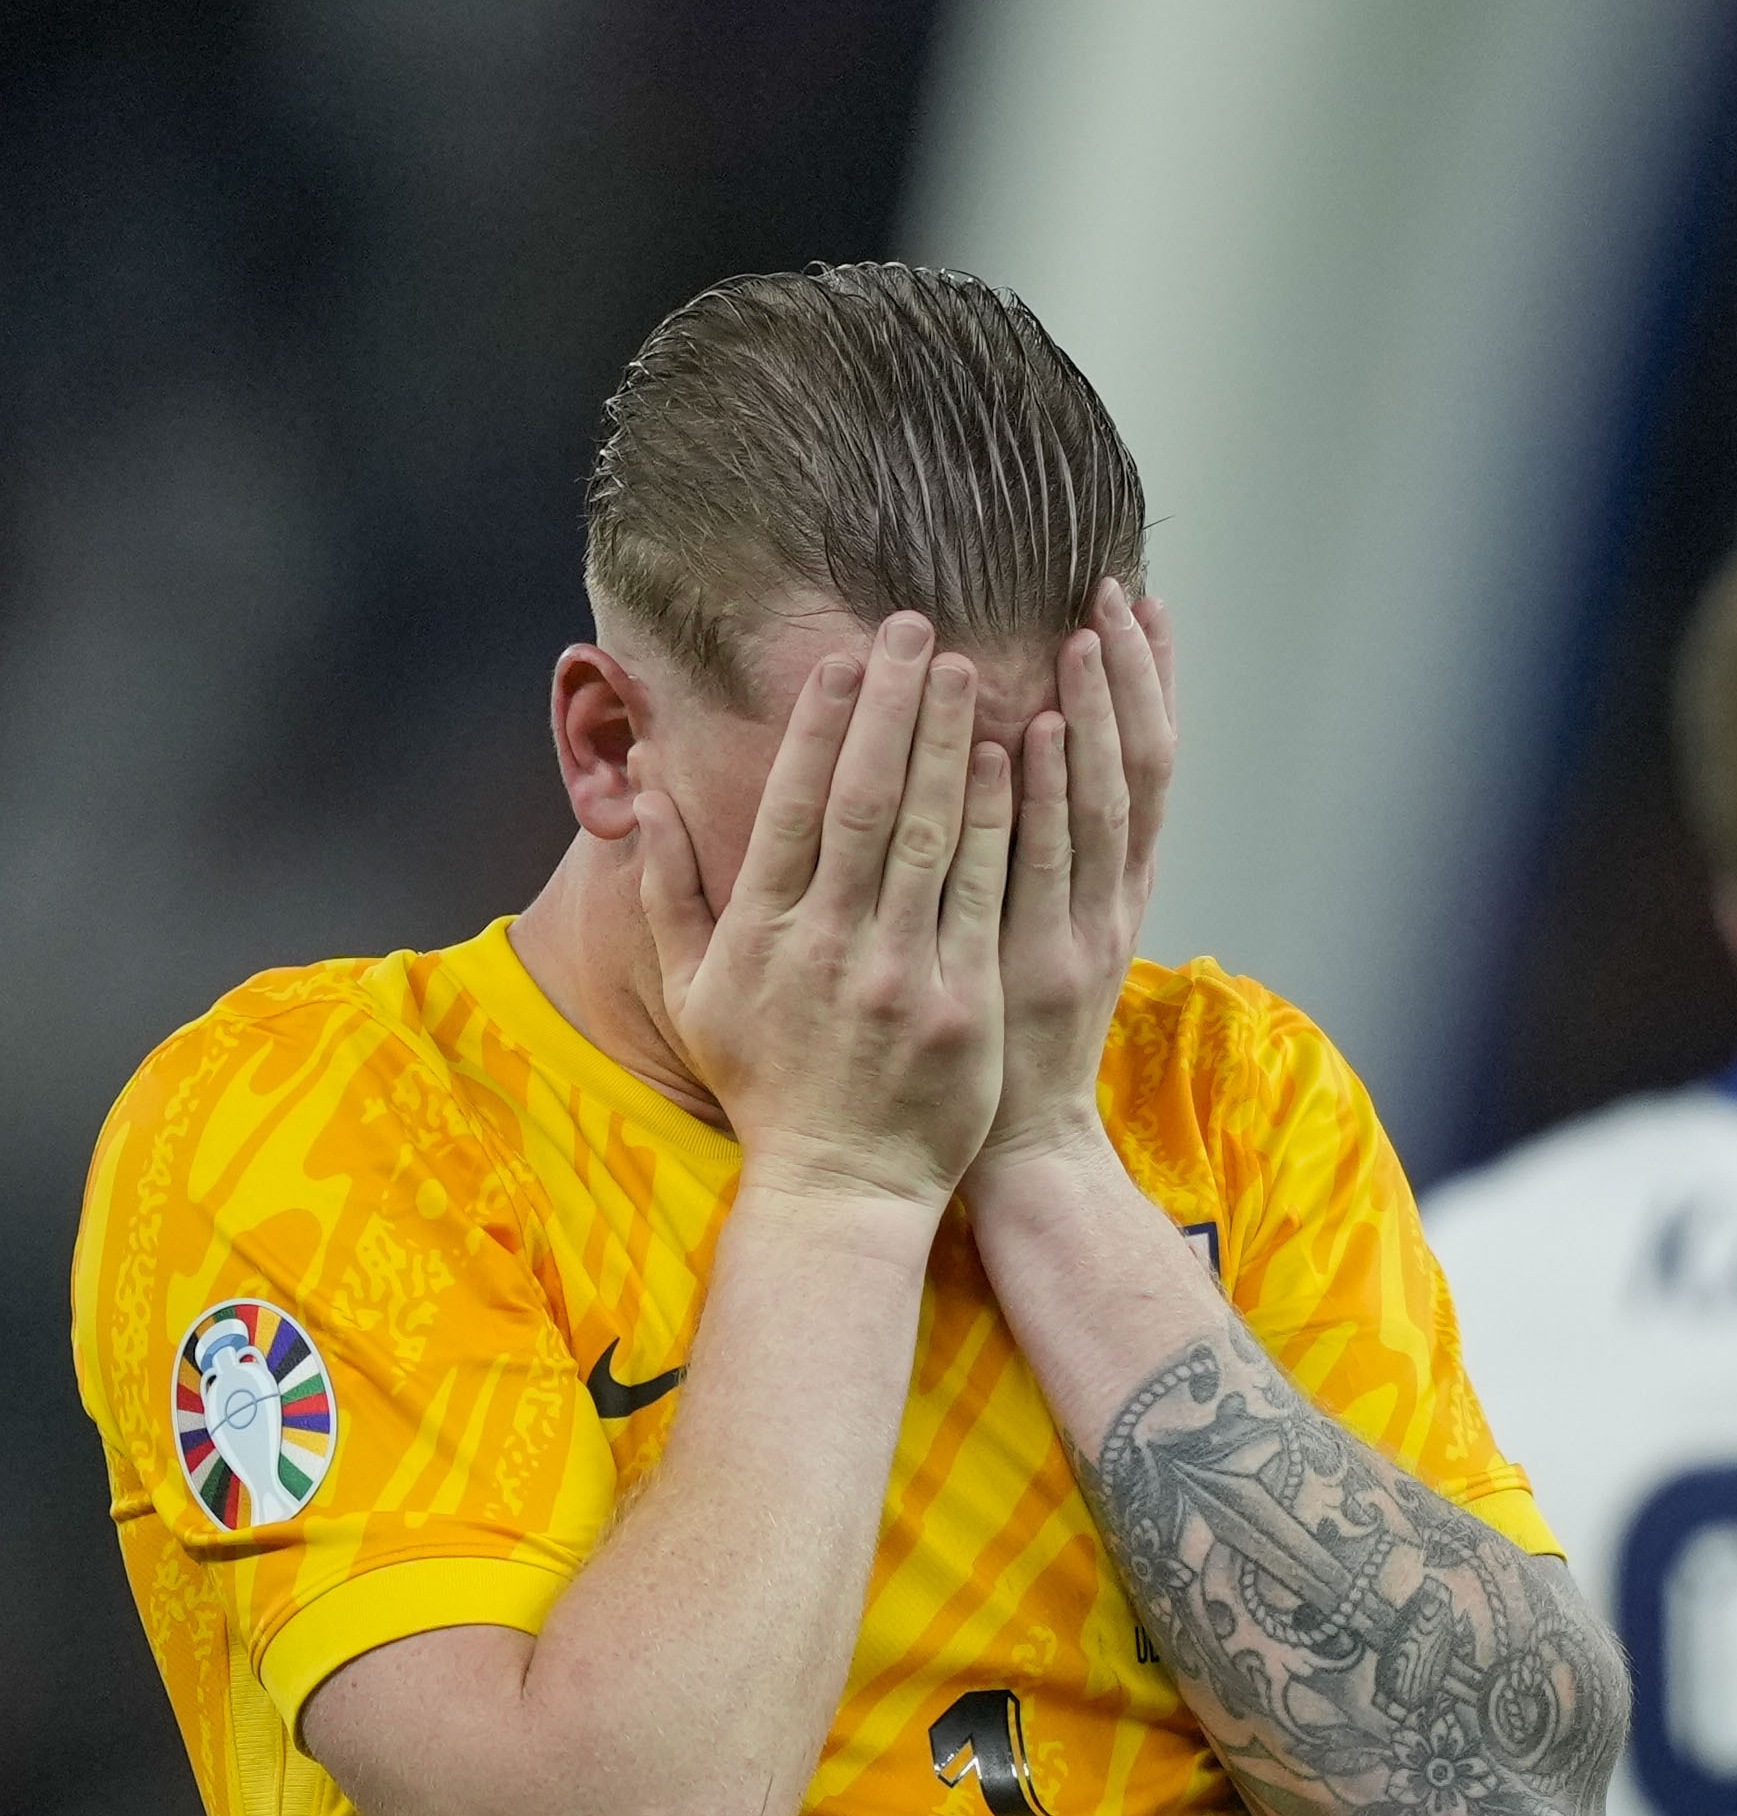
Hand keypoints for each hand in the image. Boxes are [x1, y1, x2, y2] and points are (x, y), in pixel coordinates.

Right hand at [638, 613, 1010, 1208]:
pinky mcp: (965, 1003)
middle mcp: (829, 944)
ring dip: (950, 744)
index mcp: (762, 933)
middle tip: (920, 630)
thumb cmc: (768, 1082)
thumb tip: (643, 785)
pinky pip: (983, 894)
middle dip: (892, 708)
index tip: (844, 658)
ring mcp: (900, 973)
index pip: (794, 806)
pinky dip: (996, 823)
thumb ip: (666, 884)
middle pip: (865, 802)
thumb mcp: (690, 991)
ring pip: (928, 836)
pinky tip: (1014, 761)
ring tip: (971, 671)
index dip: (819, 725)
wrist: (842, 1184)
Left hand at [974, 577, 1174, 1179]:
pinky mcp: (1041, 965)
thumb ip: (1041, 864)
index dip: (1150, 688)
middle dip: (1130, 679)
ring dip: (1096, 716)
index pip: (1147, 767)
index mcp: (1114, 891)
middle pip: (1140, 769)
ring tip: (1086, 634)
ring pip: (1103, 805)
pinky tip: (1036, 733)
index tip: (1144, 611)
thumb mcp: (1045, 944)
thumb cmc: (1011, 1045)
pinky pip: (1044, 865)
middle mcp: (1112, 902)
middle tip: (1114, 593)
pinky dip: (1046, 798)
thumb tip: (1024, 772)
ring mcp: (1082, 932)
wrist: (1019, 1148)